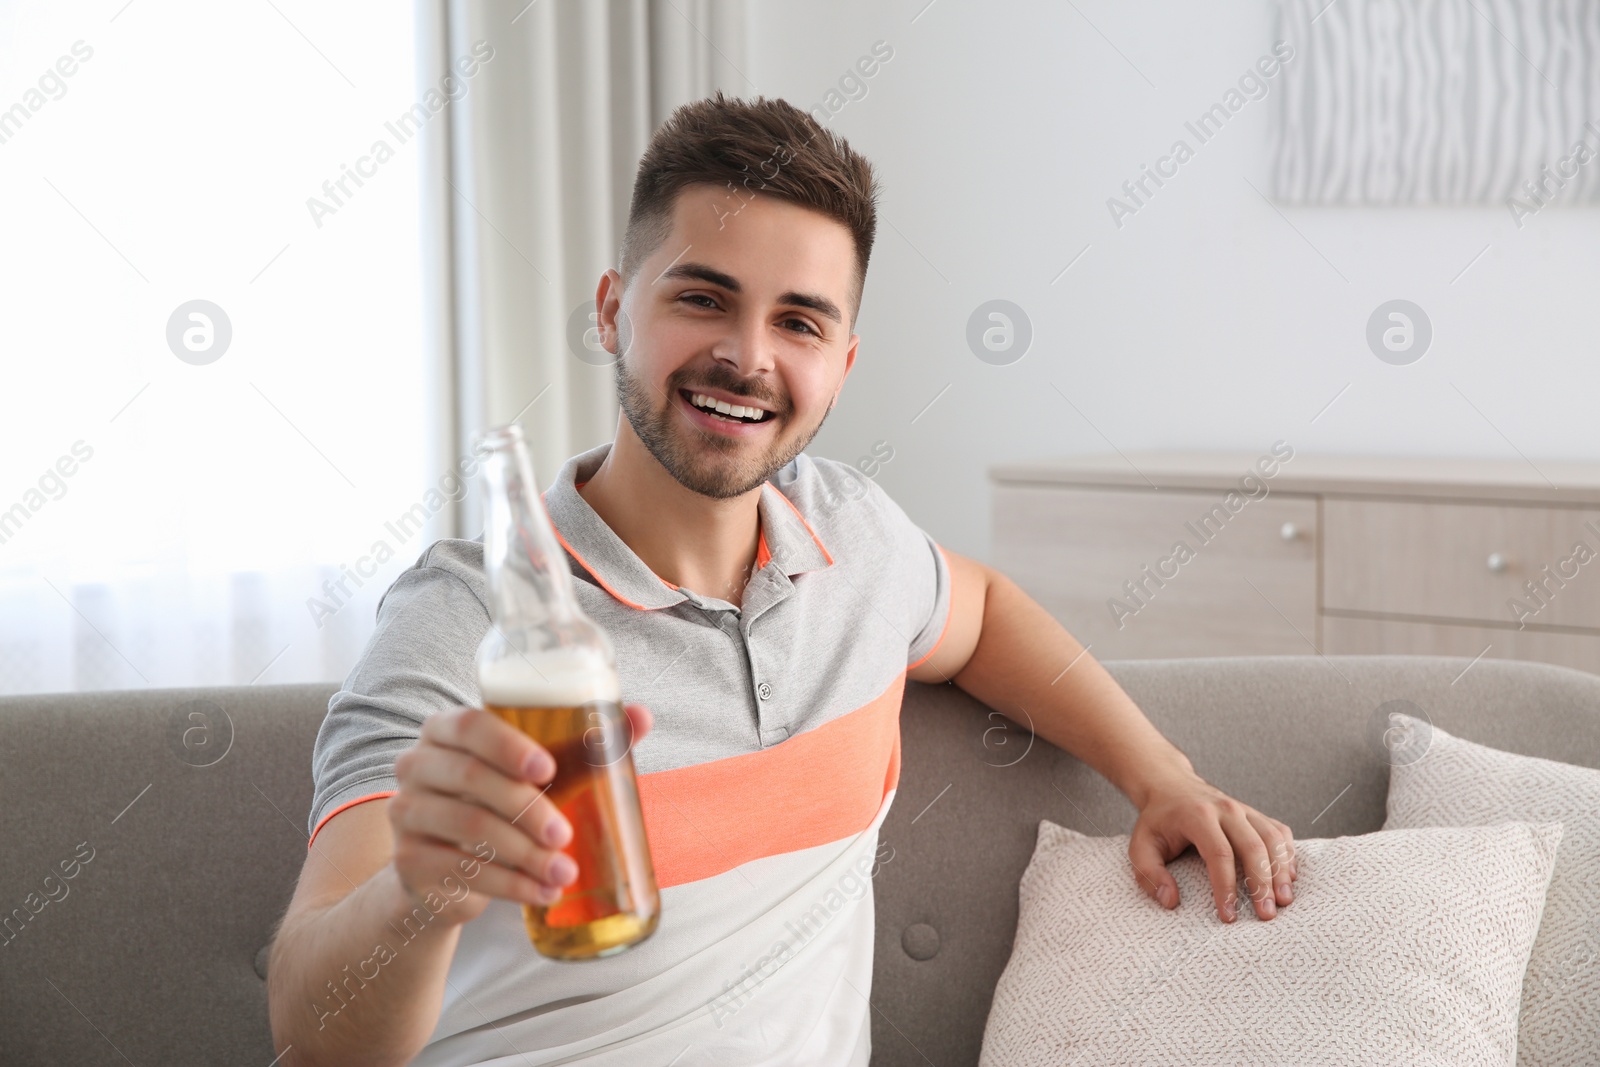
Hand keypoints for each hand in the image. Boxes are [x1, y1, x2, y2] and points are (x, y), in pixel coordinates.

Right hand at [388, 703, 652, 922]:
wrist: (447, 865)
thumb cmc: (503, 801)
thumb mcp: (539, 773)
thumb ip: (586, 745)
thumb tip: (643, 716)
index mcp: (446, 730)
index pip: (470, 725)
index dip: (508, 746)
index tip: (548, 769)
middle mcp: (417, 764)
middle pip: (472, 779)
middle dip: (527, 809)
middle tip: (566, 835)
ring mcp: (407, 812)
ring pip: (469, 828)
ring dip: (524, 855)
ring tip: (564, 873)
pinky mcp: (408, 859)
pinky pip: (461, 871)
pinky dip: (509, 885)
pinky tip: (541, 892)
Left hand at [1127, 770, 1296, 921]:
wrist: (1171, 786)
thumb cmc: (1158, 821)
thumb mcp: (1140, 845)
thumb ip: (1149, 874)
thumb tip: (1170, 901)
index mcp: (1197, 816)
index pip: (1219, 854)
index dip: (1226, 887)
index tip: (1228, 915)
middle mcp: (1226, 809)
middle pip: (1252, 847)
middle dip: (1261, 884)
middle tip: (1266, 915)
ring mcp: (1244, 809)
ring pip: (1272, 839)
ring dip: (1281, 872)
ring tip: (1284, 901)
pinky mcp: (1255, 814)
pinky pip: (1280, 832)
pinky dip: (1288, 855)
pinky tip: (1289, 878)